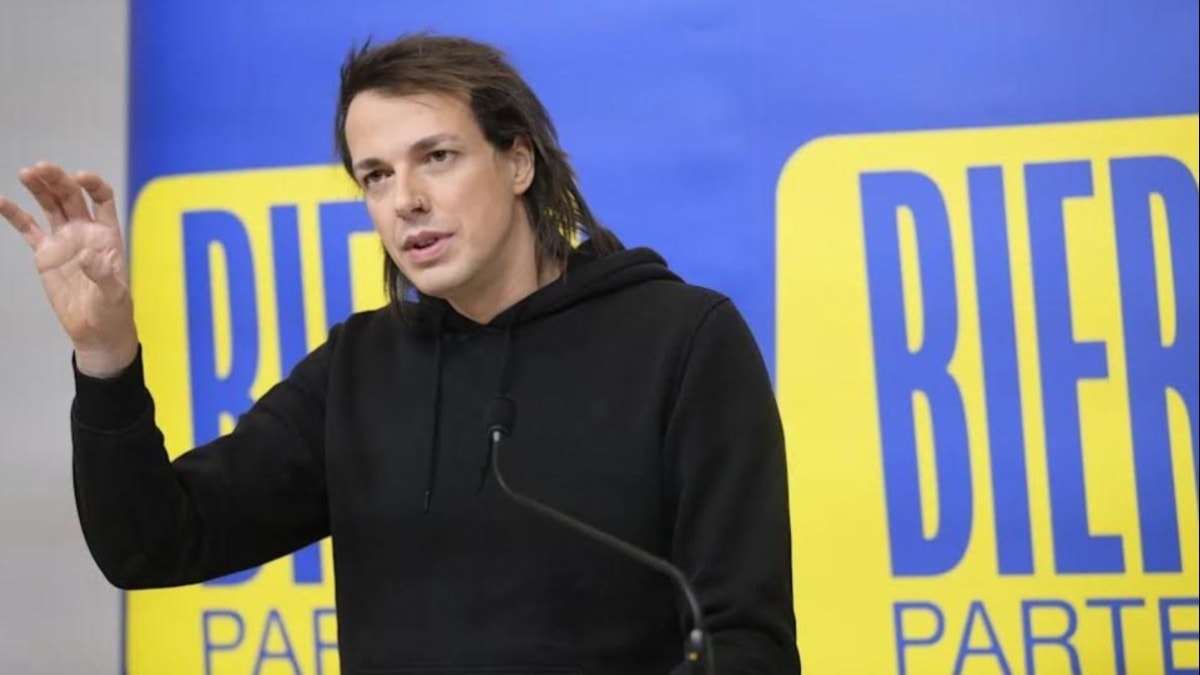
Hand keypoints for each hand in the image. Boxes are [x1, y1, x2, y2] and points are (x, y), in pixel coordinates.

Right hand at [1, 161, 137, 376]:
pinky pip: (28, 229)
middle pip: (71, 196)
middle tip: (40, 168)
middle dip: (57, 180)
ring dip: (39, 188)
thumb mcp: (113, 294)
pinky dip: (15, 214)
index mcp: (107, 235)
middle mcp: (86, 231)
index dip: (93, 184)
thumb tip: (88, 256)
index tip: (79, 177)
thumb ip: (103, 274)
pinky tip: (1, 200)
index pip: (102, 199)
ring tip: (26, 173)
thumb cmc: (113, 311)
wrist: (96, 330)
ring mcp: (65, 240)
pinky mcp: (46, 254)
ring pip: (50, 206)